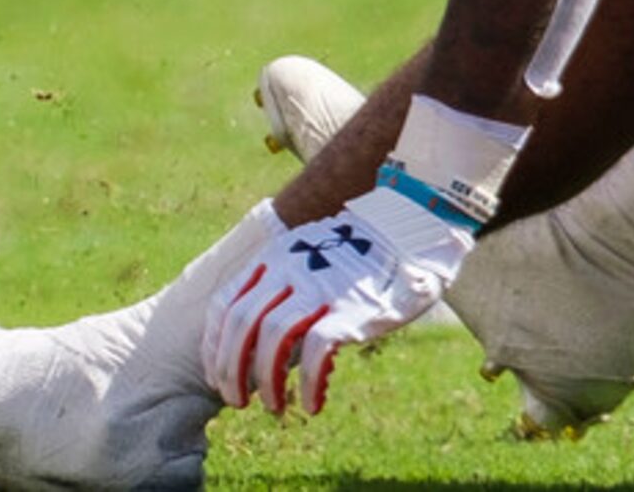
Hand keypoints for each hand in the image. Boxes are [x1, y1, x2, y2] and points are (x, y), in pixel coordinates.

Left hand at [203, 186, 475, 415]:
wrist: (417, 226)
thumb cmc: (366, 249)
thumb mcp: (314, 251)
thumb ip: (288, 280)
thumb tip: (267, 331)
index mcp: (276, 255)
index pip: (225, 303)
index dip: (216, 346)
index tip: (219, 372)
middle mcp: (290, 268)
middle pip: (241, 325)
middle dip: (230, 370)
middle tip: (236, 401)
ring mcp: (320, 287)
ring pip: (271, 341)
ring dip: (265, 382)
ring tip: (273, 407)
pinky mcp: (351, 308)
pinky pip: (316, 353)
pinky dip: (308, 384)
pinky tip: (312, 404)